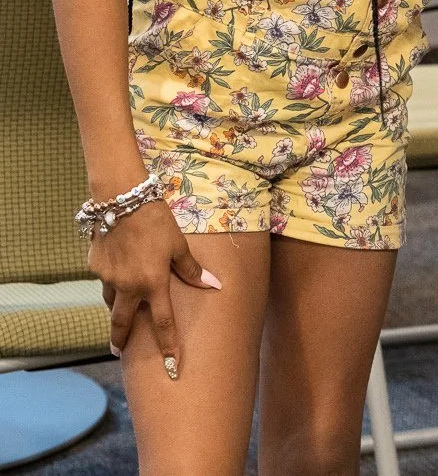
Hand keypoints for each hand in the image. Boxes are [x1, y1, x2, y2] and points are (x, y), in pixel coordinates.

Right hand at [87, 201, 220, 376]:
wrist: (122, 199)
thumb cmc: (156, 221)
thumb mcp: (178, 245)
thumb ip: (191, 269)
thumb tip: (213, 285)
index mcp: (152, 283)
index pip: (163, 323)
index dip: (168, 346)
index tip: (171, 367)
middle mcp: (127, 286)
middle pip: (122, 322)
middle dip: (120, 339)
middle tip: (119, 352)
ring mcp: (107, 278)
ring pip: (111, 300)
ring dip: (117, 307)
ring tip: (121, 311)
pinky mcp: (94, 266)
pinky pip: (104, 281)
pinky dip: (112, 282)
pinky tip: (117, 272)